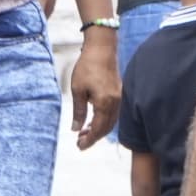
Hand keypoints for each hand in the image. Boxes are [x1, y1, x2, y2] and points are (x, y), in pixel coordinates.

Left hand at [68, 27, 120, 148]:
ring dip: (99, 129)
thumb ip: (78, 111)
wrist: (102, 49)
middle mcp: (115, 103)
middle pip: (107, 128)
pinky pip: (113, 113)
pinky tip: (94, 120)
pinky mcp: (119, 93)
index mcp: (105, 103)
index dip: (89, 140)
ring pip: (111, 121)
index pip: (98, 129)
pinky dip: (104, 120)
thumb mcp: (78, 90)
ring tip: (84, 133)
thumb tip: (76, 129)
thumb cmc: (87, 67)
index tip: (79, 146)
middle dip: (94, 137)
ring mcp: (119, 98)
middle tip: (79, 142)